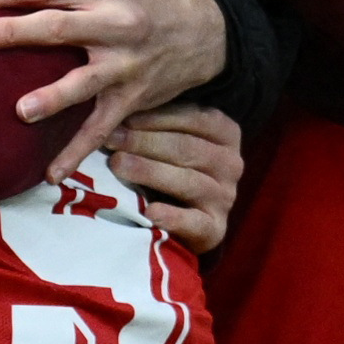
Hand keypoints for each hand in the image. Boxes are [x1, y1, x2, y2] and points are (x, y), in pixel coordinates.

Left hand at [0, 0, 224, 167]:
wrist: (205, 30)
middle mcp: (115, 25)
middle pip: (55, 29)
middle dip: (11, 34)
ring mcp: (123, 66)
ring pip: (83, 83)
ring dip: (52, 98)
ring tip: (20, 110)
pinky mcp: (130, 98)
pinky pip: (101, 128)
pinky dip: (78, 151)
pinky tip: (52, 173)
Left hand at [108, 103, 244, 252]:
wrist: (187, 226)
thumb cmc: (173, 175)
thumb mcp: (170, 146)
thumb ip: (156, 128)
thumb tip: (118, 114)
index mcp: (226, 135)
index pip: (194, 119)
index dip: (156, 118)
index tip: (123, 118)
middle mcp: (231, 164)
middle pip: (187, 148)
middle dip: (144, 142)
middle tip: (111, 139)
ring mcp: (225, 197)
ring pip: (188, 181)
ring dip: (150, 171)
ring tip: (118, 165)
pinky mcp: (216, 229)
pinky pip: (194, 221)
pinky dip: (172, 216)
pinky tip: (150, 212)